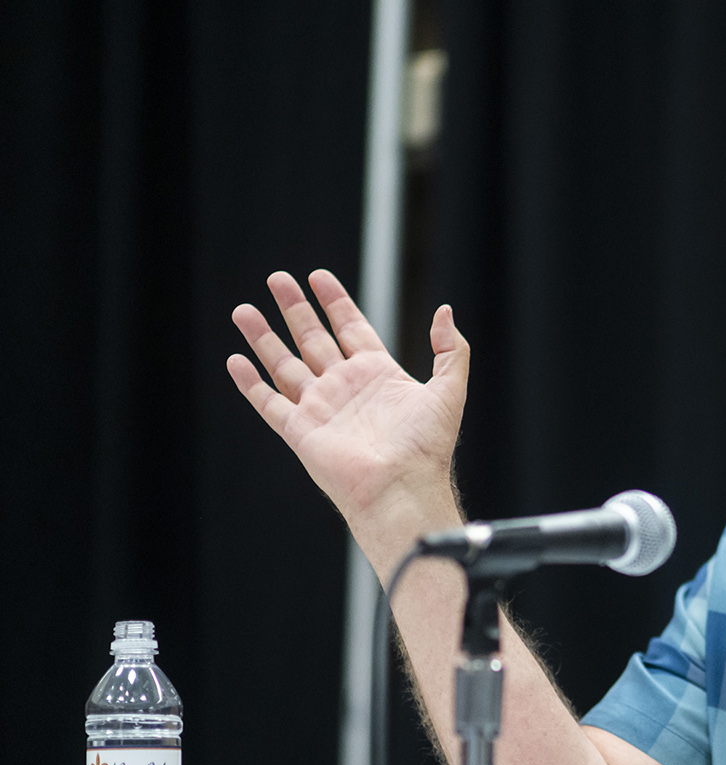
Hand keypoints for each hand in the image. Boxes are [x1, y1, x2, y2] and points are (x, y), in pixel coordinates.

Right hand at [226, 270, 468, 529]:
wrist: (402, 488)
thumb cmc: (427, 446)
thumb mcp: (449, 389)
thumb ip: (450, 349)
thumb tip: (445, 311)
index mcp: (378, 375)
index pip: (351, 328)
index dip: (335, 302)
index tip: (318, 276)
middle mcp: (346, 388)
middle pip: (313, 339)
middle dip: (294, 308)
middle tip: (276, 278)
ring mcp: (321, 408)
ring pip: (284, 364)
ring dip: (263, 337)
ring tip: (243, 310)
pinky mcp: (300, 431)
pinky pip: (268, 402)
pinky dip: (250, 382)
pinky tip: (235, 360)